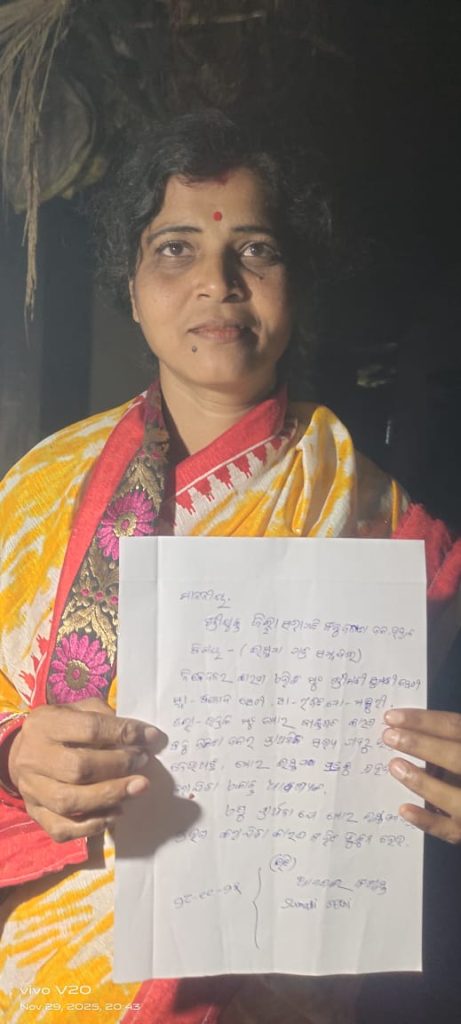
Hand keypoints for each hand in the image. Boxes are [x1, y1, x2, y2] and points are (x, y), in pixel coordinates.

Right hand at [8, 698, 163, 841]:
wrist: (22, 753)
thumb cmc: (59, 728)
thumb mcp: (77, 710)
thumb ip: (106, 717)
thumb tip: (143, 736)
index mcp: (45, 724)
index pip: (89, 728)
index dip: (123, 733)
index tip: (150, 737)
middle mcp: (33, 757)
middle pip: (79, 768)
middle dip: (118, 766)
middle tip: (143, 762)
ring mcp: (32, 789)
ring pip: (71, 801)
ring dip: (110, 796)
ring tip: (137, 788)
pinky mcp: (34, 813)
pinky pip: (62, 829)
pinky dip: (92, 825)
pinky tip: (115, 813)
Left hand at [383, 708, 460, 843]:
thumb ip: (451, 739)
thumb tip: (411, 730)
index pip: (456, 728)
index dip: (424, 721)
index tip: (392, 717)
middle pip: (456, 757)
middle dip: (421, 745)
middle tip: (389, 736)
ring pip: (454, 798)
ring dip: (422, 782)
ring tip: (394, 765)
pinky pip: (449, 830)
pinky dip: (426, 821)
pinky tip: (404, 809)